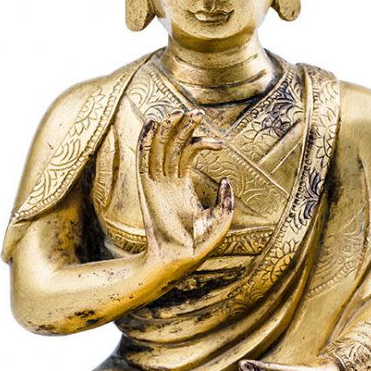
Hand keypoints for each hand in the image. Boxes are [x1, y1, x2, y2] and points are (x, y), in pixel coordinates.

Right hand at [137, 111, 233, 275]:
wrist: (178, 259)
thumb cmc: (198, 244)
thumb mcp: (221, 219)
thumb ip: (227, 200)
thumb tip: (225, 180)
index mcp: (183, 184)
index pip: (188, 152)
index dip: (202, 141)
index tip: (220, 144)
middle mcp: (168, 180)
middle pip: (173, 144)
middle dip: (183, 126)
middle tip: (198, 113)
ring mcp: (156, 183)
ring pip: (159, 147)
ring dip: (167, 128)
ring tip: (178, 112)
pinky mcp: (146, 187)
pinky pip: (144, 159)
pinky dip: (146, 141)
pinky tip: (153, 124)